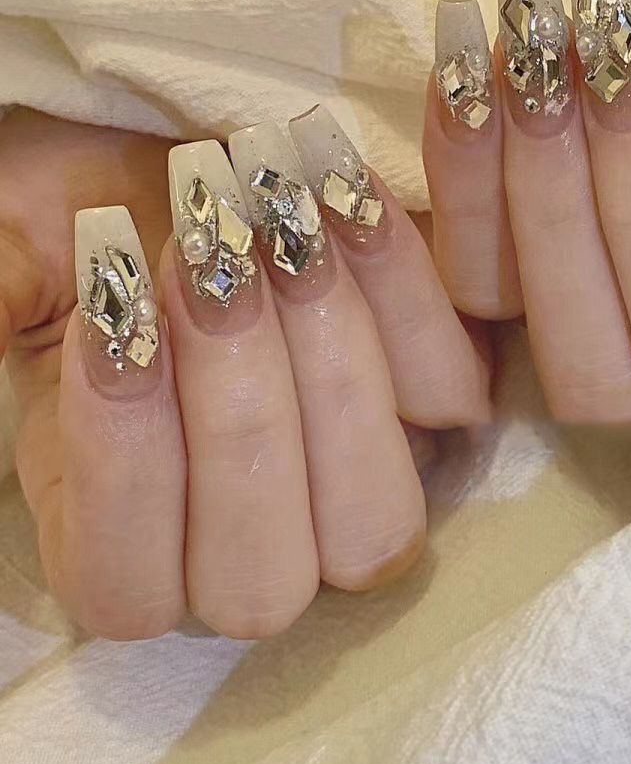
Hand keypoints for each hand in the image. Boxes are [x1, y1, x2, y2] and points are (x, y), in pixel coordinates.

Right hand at [0, 108, 488, 639]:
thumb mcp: (26, 260)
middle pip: (264, 582)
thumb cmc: (109, 230)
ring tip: (283, 224)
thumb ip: (8, 302)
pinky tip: (345, 195)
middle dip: (238, 415)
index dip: (124, 466)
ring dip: (332, 366)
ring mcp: (357, 492)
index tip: (116, 317)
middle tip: (208, 258)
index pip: (128, 589)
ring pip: (372, 520)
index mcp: (129, 541)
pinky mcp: (438, 414)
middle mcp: (253, 547)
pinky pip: (453, 395)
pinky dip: (406, 294)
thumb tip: (53, 322)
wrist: (203, 175)